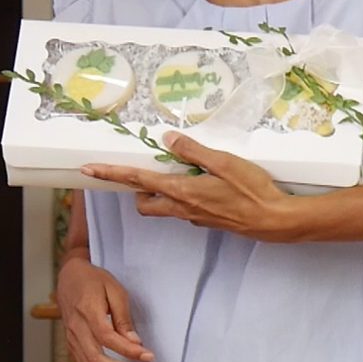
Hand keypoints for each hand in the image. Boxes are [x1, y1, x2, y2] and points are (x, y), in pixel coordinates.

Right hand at [56, 254, 152, 361]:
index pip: (107, 338)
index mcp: (87, 311)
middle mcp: (77, 330)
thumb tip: (134, 342)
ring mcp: (72, 341)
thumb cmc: (93, 280)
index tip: (148, 356)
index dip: (128, 350)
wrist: (69, 277)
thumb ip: (123, 318)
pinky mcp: (73, 347)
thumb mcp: (114, 290)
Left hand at [81, 132, 298, 241]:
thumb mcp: (223, 162)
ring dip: (163, 192)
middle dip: (138, 189)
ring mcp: (195, 218)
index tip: (89, 170)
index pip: (138, 181)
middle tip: (148, 171)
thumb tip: (168, 140)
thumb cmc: (251, 190)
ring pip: (165, 206)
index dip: (112, 174)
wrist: (274, 220)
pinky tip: (206, 183)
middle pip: (145, 202)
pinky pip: (185, 208)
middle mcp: (182, 208)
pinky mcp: (208, 221)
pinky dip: (185, 195)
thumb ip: (194, 151)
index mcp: (182, 191)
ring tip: (184, 171)